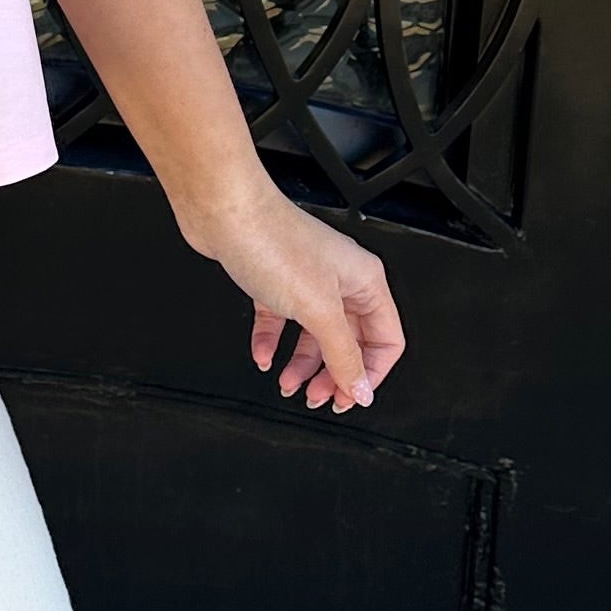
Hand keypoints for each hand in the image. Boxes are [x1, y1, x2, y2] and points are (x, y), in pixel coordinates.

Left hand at [183, 177, 405, 414]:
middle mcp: (340, 280)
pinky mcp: (274, 282)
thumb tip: (359, 388)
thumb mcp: (318, 309)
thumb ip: (342, 354)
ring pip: (313, 335)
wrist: (225, 212)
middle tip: (317, 398)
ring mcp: (307, 281)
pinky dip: (272, 342)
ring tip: (287, 385)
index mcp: (365, 282)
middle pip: (348, 341)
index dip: (370, 374)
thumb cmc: (274, 242)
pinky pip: (280, 322)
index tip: (349, 398)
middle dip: (333, 374)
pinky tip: (262, 356)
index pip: (385, 340)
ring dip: (301, 364)